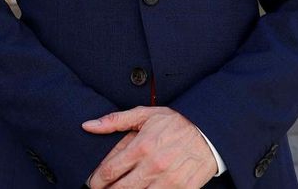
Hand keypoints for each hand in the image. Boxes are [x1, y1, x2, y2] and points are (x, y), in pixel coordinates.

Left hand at [82, 107, 215, 188]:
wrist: (209, 132)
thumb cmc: (175, 122)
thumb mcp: (144, 115)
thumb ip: (114, 121)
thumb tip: (88, 125)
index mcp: (141, 146)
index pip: (109, 171)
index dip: (97, 180)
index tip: (93, 182)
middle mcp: (153, 166)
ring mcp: (168, 180)